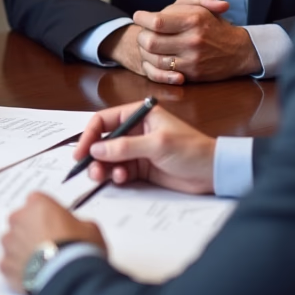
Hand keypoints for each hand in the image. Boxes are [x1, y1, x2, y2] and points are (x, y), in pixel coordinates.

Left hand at [0, 192, 105, 290]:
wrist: (69, 279)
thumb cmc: (79, 250)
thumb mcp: (90, 228)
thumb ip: (77, 223)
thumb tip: (77, 229)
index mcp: (38, 204)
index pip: (37, 202)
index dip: (47, 214)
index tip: (55, 224)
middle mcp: (19, 219)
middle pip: (22, 221)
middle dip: (32, 231)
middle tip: (49, 245)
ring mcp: (9, 243)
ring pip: (13, 243)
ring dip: (23, 250)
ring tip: (42, 264)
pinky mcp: (5, 265)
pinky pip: (9, 265)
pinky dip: (19, 270)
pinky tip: (34, 276)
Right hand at [72, 100, 215, 194]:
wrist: (213, 173)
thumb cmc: (191, 150)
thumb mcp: (157, 144)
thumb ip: (125, 147)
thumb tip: (96, 149)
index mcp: (139, 115)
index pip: (104, 120)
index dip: (89, 135)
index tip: (81, 151)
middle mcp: (135, 130)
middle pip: (103, 141)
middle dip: (93, 155)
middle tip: (89, 169)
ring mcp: (137, 150)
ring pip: (109, 158)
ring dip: (102, 167)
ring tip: (102, 177)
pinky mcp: (141, 168)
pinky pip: (119, 171)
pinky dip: (115, 176)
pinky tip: (120, 179)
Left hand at [128, 0, 260, 83]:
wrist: (238, 52)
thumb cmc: (214, 25)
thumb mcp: (205, 6)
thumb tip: (213, 1)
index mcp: (194, 20)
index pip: (157, 22)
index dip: (142, 19)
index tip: (139, 16)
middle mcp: (192, 41)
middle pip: (151, 42)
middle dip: (141, 36)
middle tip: (144, 32)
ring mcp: (192, 60)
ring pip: (154, 60)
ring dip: (145, 52)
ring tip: (148, 45)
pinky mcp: (192, 75)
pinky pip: (163, 74)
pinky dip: (153, 68)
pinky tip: (153, 60)